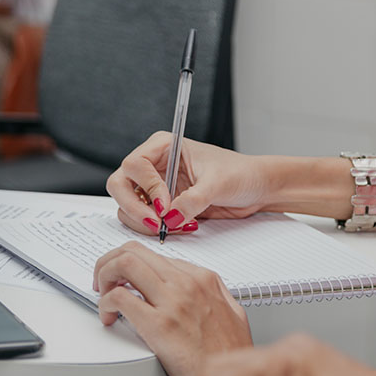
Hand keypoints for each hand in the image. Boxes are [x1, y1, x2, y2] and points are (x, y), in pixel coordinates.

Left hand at [93, 241, 252, 375]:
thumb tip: (197, 287)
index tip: (122, 277)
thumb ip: (214, 294)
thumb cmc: (229, 354)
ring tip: (103, 296)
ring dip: (104, 276)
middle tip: (103, 282)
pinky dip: (105, 304)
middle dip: (109, 262)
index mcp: (203, 278)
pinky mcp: (159, 325)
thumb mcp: (233, 312)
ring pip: (124, 263)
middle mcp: (187, 283)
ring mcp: (174, 301)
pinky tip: (110, 318)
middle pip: (134, 251)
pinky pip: (120, 298)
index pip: (153, 253)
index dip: (130, 263)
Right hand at [106, 132, 269, 235]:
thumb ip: (193, 200)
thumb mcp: (218, 184)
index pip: (134, 165)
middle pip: (120, 185)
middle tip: (157, 224)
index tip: (165, 205)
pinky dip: (155, 229)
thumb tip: (170, 217)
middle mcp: (154, 165)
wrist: (255, 189)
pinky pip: (143, 220)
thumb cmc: (240, 173)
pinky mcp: (162, 207)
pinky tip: (180, 227)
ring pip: (127, 206)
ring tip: (173, 227)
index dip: (147, 187)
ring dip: (144, 222)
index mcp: (163, 146)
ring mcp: (155, 188)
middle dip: (134, 208)